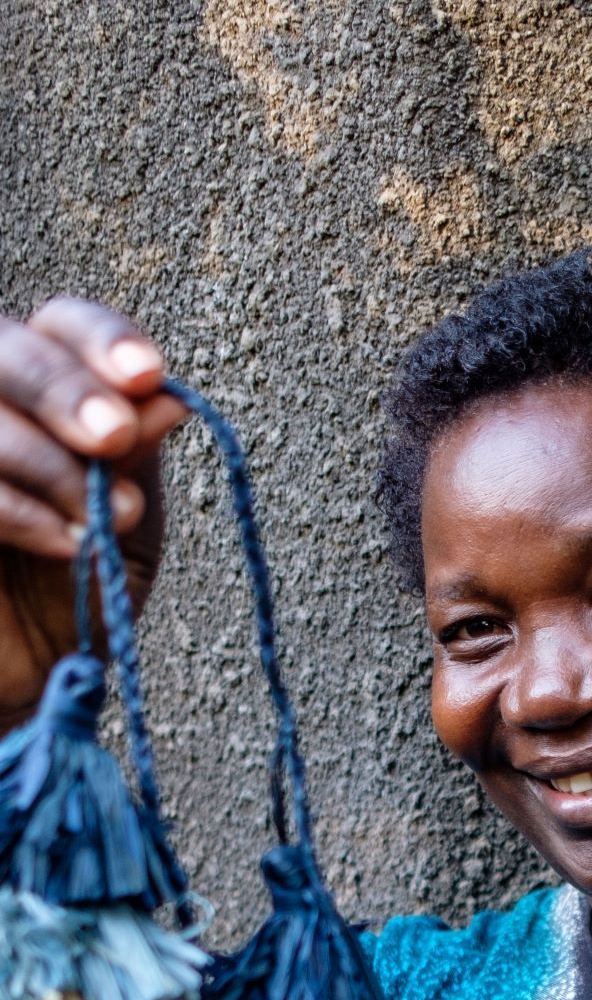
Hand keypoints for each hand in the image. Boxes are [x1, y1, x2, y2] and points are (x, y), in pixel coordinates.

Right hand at [0, 299, 188, 728]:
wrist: (31, 676)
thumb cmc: (76, 591)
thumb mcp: (124, 523)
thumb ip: (135, 463)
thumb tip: (167, 399)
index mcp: (45, 390)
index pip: (63, 322)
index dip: (101, 339)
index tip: (149, 375)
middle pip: (6, 346)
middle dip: (65, 389)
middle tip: (113, 438)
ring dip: (49, 462)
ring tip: (98, 521)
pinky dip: (15, 507)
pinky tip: (61, 543)